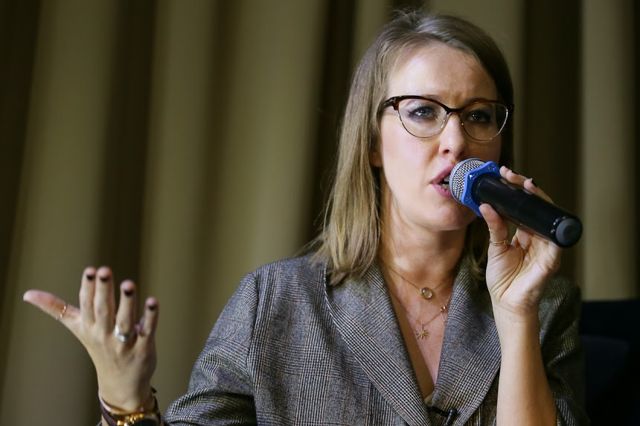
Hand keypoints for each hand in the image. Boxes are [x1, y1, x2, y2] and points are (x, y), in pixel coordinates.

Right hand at [23, 266, 158, 411]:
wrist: (120, 383)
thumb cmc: (99, 346)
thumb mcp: (77, 328)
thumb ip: (57, 308)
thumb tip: (28, 294)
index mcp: (89, 326)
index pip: (87, 305)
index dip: (88, 287)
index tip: (91, 270)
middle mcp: (104, 334)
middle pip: (103, 310)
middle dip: (103, 290)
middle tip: (104, 270)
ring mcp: (124, 342)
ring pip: (124, 320)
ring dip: (127, 302)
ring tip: (128, 284)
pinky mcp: (143, 347)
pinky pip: (147, 330)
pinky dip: (150, 317)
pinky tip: (153, 302)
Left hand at [480, 167, 561, 318]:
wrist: (506, 304)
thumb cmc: (503, 279)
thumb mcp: (496, 248)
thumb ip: (495, 227)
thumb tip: (486, 206)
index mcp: (527, 234)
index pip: (526, 207)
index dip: (518, 191)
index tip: (505, 175)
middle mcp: (540, 238)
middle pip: (538, 207)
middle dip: (526, 188)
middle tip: (511, 174)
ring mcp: (547, 247)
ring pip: (547, 216)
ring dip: (537, 199)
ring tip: (524, 184)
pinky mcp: (551, 258)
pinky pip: (550, 237)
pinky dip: (541, 223)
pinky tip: (531, 211)